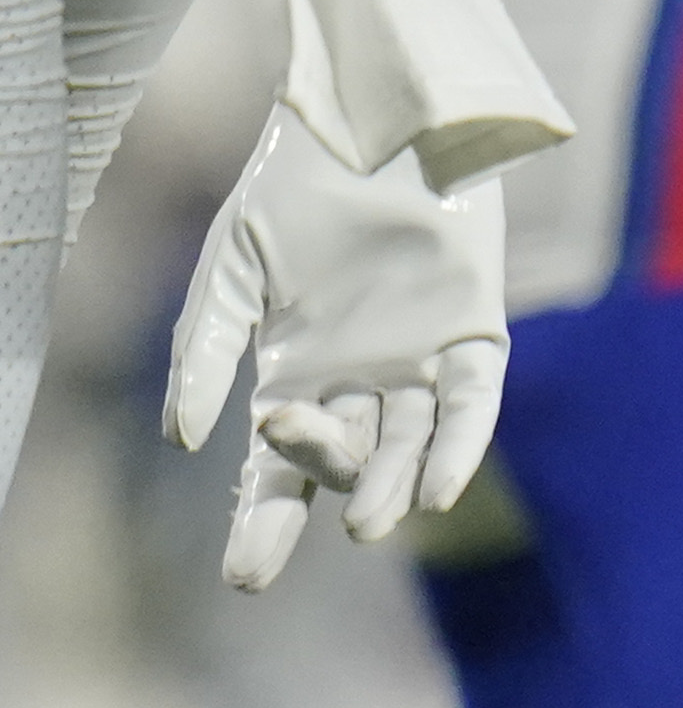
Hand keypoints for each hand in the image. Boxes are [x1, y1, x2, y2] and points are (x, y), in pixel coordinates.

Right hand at [162, 113, 505, 589]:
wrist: (363, 132)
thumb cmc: (290, 196)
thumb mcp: (231, 276)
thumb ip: (204, 352)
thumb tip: (183, 439)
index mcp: (301, 375)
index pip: (281, 468)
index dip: (264, 520)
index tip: (244, 575)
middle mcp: (363, 382)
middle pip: (343, 467)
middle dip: (312, 512)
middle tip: (284, 556)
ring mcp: (421, 364)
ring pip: (409, 445)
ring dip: (389, 487)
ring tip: (365, 526)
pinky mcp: (475, 338)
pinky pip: (473, 406)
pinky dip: (459, 447)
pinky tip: (441, 491)